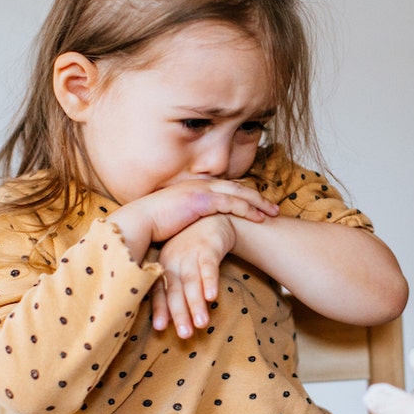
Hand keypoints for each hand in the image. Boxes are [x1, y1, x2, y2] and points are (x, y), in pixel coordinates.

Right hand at [108, 179, 276, 259]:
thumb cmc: (151, 226)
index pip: (224, 187)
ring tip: (273, 213)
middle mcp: (200, 185)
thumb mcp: (174, 218)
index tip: (256, 203)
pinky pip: (232, 203)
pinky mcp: (203, 200)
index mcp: (194, 188)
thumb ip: (187, 218)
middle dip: (257, 197)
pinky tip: (260, 218)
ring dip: (258, 203)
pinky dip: (248, 210)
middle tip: (273, 207)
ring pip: (239, 193)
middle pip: (237, 187)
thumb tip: (193, 228)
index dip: (242, 194)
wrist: (139, 222)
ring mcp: (202, 190)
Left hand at [151, 215, 235, 337]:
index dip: (160, 309)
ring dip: (196, 303)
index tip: (161, 328)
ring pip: (192, 282)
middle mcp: (175, 261)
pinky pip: (209, 267)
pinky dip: (210, 282)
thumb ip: (172, 289)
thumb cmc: (192, 247)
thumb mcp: (178, 265)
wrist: (211, 216)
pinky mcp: (208, 248)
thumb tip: (165, 320)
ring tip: (202, 324)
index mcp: (165, 266)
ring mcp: (191, 254)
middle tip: (185, 335)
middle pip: (175, 290)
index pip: (160, 291)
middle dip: (180, 314)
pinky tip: (212, 297)